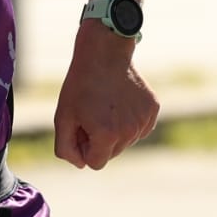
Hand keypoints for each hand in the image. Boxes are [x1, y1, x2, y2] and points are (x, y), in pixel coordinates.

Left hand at [52, 25, 159, 169]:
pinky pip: (139, 128)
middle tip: (91, 112)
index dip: (84, 145)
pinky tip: (120, 101)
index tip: (81, 125)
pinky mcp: (153, 110)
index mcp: (106, 135)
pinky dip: (129, 120)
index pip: (95, 163)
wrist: (104, 52)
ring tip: (105, 104)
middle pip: (111, 153)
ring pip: (126, 141)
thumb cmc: (81, 85)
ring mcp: (144, 120)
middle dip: (99, 139)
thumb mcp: (63, 116)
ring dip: (115, 130)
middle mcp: (129, 132)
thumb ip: (66, 148)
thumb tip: (82, 164)